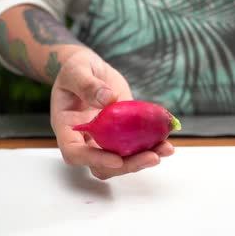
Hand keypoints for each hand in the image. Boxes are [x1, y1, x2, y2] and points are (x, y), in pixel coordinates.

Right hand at [50, 48, 173, 178]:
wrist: (88, 69)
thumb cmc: (74, 69)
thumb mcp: (76, 71)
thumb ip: (87, 85)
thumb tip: (107, 98)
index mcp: (67, 128)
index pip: (75, 153)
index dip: (95, 160)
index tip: (117, 159)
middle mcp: (85, 139)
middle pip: (102, 166)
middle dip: (128, 165)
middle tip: (152, 157)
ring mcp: (104, 139)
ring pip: (121, 162)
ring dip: (143, 159)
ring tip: (166, 149)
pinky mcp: (122, 133)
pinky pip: (134, 146)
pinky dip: (151, 146)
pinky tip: (166, 141)